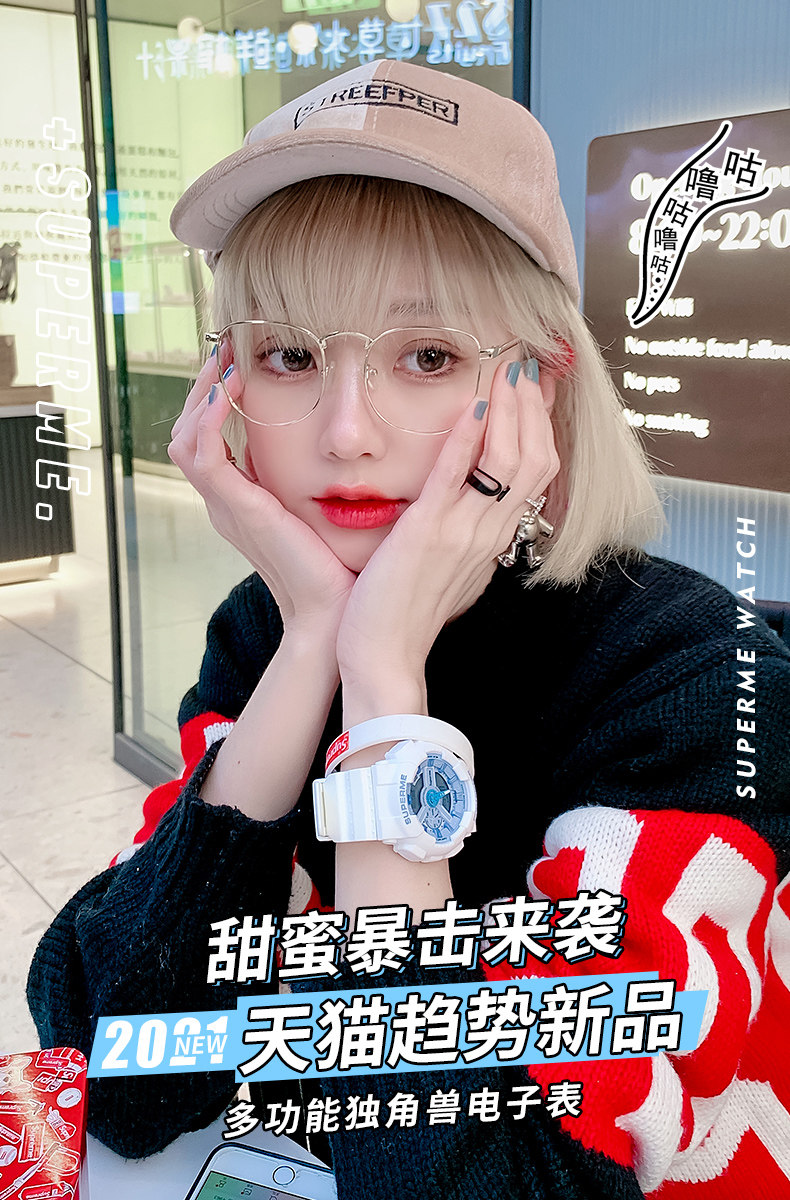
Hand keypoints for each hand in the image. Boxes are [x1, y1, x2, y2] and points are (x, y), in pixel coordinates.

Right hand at [167, 355, 355, 635]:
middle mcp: (225, 504)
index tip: (239, 364)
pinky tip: (229, 391)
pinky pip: (203, 456)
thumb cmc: (338, 570)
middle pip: (187, 435)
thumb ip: (317, 482)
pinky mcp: (238, 511)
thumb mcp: (323, 515)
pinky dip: (208, 419)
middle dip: (201, 389)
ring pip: (185, 440)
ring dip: (201, 396)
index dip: (213, 400)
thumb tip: (339, 446)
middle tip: (226, 352)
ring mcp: (227, 508)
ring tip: (225, 364)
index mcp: (241, 504)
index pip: (206, 440)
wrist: (333, 614)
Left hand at [336, 358, 559, 686]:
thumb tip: (472, 519)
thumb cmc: (406, 618)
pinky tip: (474, 408)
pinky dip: (468, 440)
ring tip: (507, 372)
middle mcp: (488, 535)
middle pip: (535, 463)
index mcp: (493, 543)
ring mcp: (462, 533)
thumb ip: (465, 543)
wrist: (385, 659)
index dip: (540, 431)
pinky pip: (456, 478)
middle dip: (533, 410)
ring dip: (511, 412)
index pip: (535, 477)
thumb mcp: (450, 576)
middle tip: (525, 368)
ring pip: (508, 464)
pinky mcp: (428, 534)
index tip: (535, 395)